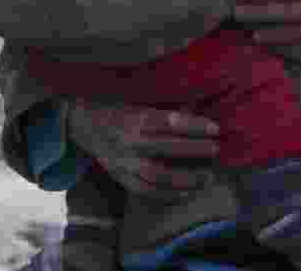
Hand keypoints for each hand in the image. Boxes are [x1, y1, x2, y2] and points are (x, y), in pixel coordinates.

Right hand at [67, 99, 219, 200]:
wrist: (85, 125)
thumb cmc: (120, 112)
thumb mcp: (141, 105)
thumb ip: (167, 114)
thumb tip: (200, 120)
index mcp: (132, 118)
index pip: (167, 122)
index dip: (193, 126)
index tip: (215, 128)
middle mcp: (126, 141)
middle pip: (163, 148)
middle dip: (193, 150)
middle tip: (216, 150)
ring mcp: (122, 162)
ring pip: (155, 175)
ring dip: (184, 178)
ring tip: (207, 177)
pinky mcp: (119, 177)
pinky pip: (145, 191)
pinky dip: (168, 195)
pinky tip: (187, 193)